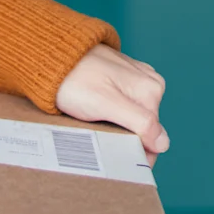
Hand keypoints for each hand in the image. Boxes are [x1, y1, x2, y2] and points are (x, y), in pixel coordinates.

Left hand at [54, 44, 168, 156]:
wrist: (51, 55)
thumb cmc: (72, 79)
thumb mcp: (105, 103)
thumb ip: (139, 122)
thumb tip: (163, 143)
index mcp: (151, 90)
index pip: (155, 137)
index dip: (137, 154)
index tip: (116, 159)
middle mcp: (149, 83)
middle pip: (144, 128)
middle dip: (126, 139)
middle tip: (101, 139)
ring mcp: (137, 79)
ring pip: (133, 118)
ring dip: (118, 127)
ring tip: (96, 124)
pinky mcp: (123, 78)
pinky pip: (124, 105)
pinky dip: (112, 114)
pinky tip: (96, 113)